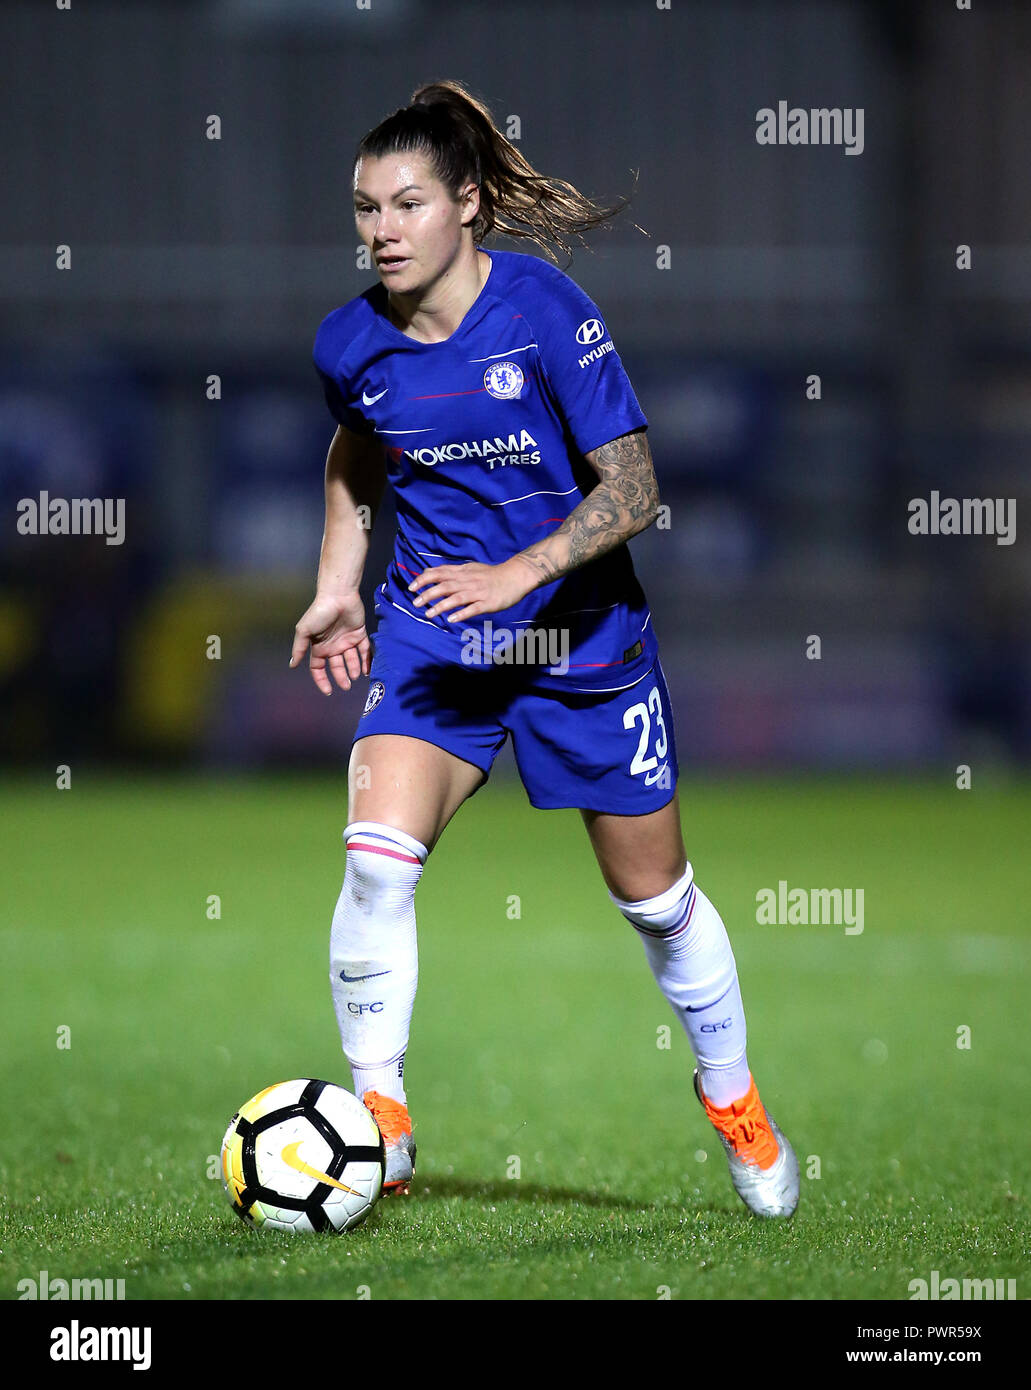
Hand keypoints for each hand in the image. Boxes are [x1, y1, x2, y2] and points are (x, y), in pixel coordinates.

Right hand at [289, 590, 370, 694]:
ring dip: (353, 669)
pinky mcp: (359, 634)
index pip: (318, 668)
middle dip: (342, 678)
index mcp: (319, 647)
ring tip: (355, 676)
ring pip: (351, 660)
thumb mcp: (304, 631)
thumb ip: (299, 649)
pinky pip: (364, 650)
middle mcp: (332, 646)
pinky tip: (367, 669)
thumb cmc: (319, 612)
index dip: (322, 680)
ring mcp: (347, 640)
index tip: (328, 690)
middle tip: (347, 685)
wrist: (338, 596)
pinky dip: (366, 660)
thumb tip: (292, 664)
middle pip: (337, 667)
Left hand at [408, 558, 534, 622]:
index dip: (424, 579)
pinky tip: (451, 619)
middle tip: (415, 602)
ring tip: (428, 614)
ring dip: (441, 606)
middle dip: (428, 593)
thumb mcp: (471, 569)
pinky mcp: (488, 603)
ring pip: (456, 598)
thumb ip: (453, 572)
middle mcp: (468, 581)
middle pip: (445, 585)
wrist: (516, 576)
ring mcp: (478, 592)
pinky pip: (473, 609)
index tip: (411, 587)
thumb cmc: (492, 574)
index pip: (440, 573)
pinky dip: (461, 614)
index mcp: (463, 572)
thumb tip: (432, 573)